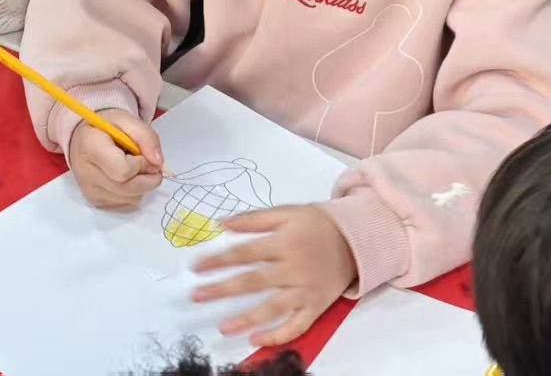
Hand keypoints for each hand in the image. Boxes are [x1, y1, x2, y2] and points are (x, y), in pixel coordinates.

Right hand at [66, 110, 164, 209]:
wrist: (84, 138)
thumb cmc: (106, 127)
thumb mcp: (127, 120)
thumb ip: (146, 137)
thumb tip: (158, 162)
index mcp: (90, 147)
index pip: (122, 170)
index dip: (141, 164)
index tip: (142, 154)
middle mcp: (86, 173)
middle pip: (128, 189)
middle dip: (148, 178)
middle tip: (150, 163)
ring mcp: (90, 190)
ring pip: (131, 198)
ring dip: (142, 185)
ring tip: (134, 167)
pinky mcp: (95, 201)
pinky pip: (126, 203)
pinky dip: (134, 192)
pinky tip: (127, 177)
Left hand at [191, 204, 356, 346]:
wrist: (354, 241)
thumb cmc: (316, 225)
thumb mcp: (287, 212)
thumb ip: (254, 218)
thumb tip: (222, 223)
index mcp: (285, 242)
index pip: (245, 252)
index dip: (219, 260)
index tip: (196, 267)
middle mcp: (294, 268)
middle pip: (253, 281)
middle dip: (223, 289)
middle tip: (197, 296)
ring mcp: (305, 290)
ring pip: (273, 308)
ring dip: (247, 319)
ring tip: (223, 327)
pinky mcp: (315, 306)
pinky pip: (297, 326)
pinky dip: (278, 335)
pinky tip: (256, 339)